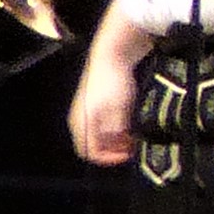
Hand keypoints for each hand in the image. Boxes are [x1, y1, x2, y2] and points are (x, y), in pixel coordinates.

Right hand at [67, 42, 139, 168]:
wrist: (111, 56)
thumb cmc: (113, 82)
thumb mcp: (119, 109)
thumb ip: (116, 130)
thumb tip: (117, 144)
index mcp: (82, 122)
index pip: (90, 152)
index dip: (108, 158)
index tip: (126, 155)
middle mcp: (81, 119)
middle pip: (94, 145)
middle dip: (113, 150)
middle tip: (131, 149)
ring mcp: (87, 112)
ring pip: (99, 136)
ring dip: (115, 141)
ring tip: (132, 139)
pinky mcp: (94, 105)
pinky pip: (101, 125)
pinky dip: (114, 130)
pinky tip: (128, 126)